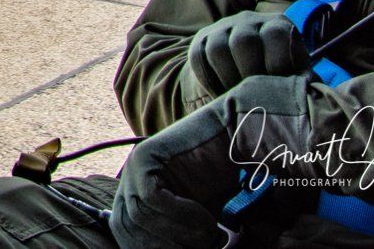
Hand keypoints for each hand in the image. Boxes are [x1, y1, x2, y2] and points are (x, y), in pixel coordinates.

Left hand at [110, 76, 309, 248]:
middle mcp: (135, 184)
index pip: (129, 238)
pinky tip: (209, 221)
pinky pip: (152, 198)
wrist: (246, 134)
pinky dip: (182, 217)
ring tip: (214, 236)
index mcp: (143, 201)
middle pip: (127, 232)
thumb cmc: (236, 185)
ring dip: (181, 238)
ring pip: (137, 219)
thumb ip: (190, 236)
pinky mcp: (148, 157)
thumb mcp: (210, 222)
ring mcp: (139, 169)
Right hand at [187, 11, 307, 98]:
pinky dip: (210, 80)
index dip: (278, 65)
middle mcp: (248, 20)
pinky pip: (199, 58)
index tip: (280, 87)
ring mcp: (222, 28)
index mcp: (278, 25)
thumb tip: (312, 95)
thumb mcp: (296, 75)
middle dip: (250, 74)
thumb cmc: (279, 78)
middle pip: (244, 41)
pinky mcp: (201, 41)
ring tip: (238, 96)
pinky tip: (221, 93)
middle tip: (256, 95)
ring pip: (218, 49)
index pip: (276, 35)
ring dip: (229, 78)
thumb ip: (304, 81)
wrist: (246, 69)